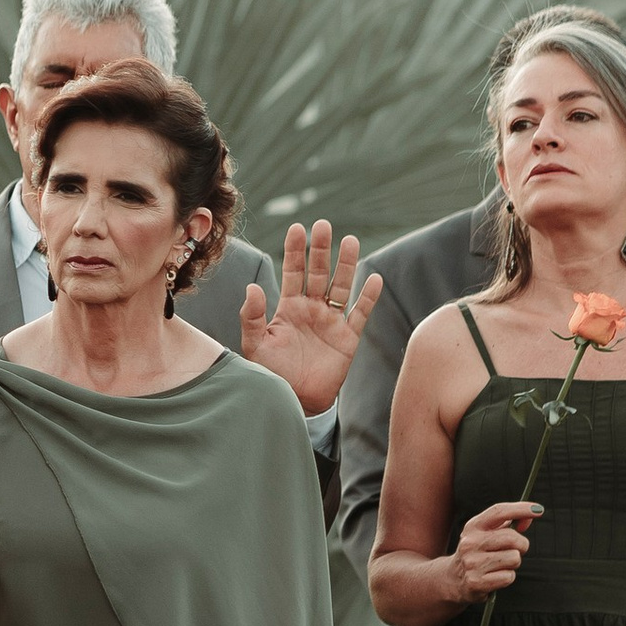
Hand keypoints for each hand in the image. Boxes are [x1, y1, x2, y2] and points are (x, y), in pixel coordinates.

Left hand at [240, 221, 383, 417]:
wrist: (294, 401)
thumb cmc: (271, 374)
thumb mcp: (254, 345)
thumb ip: (252, 316)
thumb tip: (252, 286)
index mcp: (289, 308)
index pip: (292, 272)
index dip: (295, 251)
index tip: (297, 228)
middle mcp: (311, 309)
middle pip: (318, 273)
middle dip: (320, 249)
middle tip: (323, 225)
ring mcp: (331, 321)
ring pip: (341, 286)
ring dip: (346, 265)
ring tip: (350, 241)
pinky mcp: (348, 338)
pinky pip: (360, 314)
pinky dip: (368, 297)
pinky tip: (373, 278)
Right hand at [452, 499, 541, 601]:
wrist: (453, 580)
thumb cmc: (479, 553)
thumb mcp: (488, 534)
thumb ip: (510, 523)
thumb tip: (532, 516)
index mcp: (473, 527)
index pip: (499, 511)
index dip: (521, 509)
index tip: (539, 510)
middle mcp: (470, 543)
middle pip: (512, 538)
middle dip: (521, 545)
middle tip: (516, 550)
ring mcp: (472, 563)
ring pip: (514, 558)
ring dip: (514, 563)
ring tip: (501, 565)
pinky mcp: (476, 582)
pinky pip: (508, 577)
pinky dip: (507, 577)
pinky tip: (495, 577)